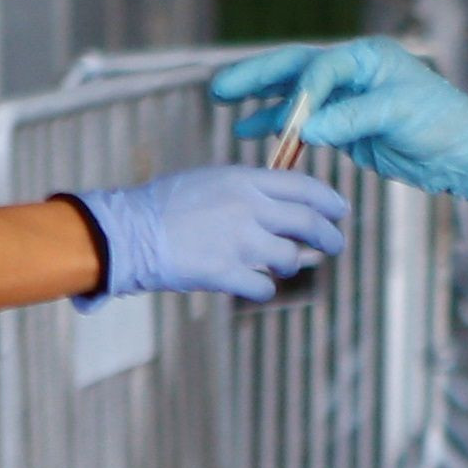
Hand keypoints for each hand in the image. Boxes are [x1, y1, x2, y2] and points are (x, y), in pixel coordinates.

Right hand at [69, 167, 347, 303]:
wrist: (127, 231)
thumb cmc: (164, 205)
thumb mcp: (210, 181)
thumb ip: (248, 191)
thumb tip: (283, 207)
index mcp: (245, 180)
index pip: (304, 187)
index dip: (329, 201)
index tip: (341, 211)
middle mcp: (249, 208)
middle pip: (309, 224)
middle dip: (329, 237)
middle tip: (335, 245)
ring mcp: (241, 242)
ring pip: (291, 258)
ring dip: (290, 263)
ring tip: (281, 263)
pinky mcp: (228, 273)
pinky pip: (265, 287)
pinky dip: (263, 287)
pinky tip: (252, 283)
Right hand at [211, 39, 467, 200]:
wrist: (464, 151)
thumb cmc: (442, 122)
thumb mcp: (399, 115)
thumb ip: (351, 119)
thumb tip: (306, 130)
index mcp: (367, 57)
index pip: (321, 67)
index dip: (301, 92)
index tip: (292, 121)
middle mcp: (352, 73)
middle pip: (295, 69)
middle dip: (257, 76)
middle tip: (221, 87)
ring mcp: (345, 99)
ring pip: (293, 95)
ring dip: (260, 100)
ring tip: (222, 102)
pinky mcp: (344, 126)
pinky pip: (303, 123)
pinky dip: (277, 126)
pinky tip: (248, 130)